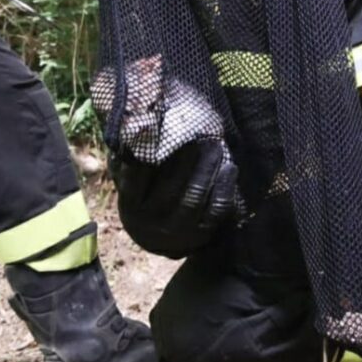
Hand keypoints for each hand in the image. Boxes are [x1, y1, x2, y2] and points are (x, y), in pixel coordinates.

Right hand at [110, 139, 238, 257]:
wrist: (163, 238)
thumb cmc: (147, 196)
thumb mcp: (134, 181)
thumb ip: (131, 158)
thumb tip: (136, 123)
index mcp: (131, 205)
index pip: (134, 180)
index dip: (147, 156)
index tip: (159, 131)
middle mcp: (150, 223)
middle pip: (169, 187)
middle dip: (186, 158)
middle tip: (199, 136)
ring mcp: (176, 231)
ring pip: (194, 197)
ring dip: (207, 169)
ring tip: (215, 147)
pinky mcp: (201, 234)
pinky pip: (217, 209)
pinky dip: (225, 187)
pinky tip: (230, 168)